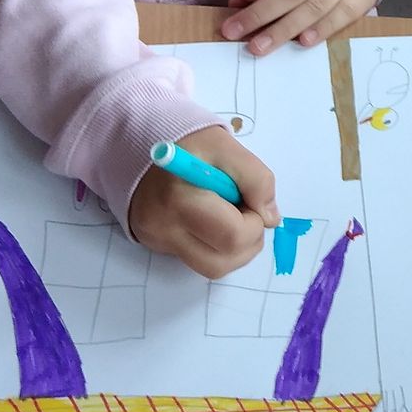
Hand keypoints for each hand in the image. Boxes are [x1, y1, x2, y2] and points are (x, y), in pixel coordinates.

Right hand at [127, 124, 279, 277]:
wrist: (140, 143)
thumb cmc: (188, 142)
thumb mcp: (227, 147)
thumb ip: (256, 179)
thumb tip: (271, 218)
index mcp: (180, 200)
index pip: (231, 236)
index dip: (255, 224)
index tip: (251, 201)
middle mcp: (165, 229)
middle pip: (221, 262)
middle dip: (249, 242)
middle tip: (247, 213)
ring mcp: (159, 241)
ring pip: (211, 268)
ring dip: (236, 250)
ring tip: (234, 217)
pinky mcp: (158, 245)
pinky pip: (198, 259)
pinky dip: (218, 247)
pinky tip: (215, 220)